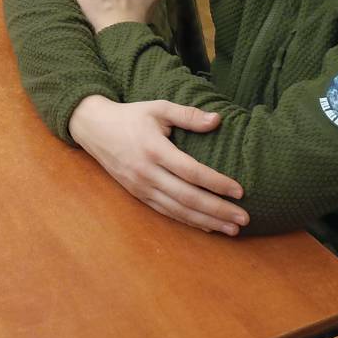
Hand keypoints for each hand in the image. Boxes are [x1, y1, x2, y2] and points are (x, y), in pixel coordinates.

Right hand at [69, 95, 248, 235]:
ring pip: (178, 209)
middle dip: (218, 210)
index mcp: (153, 148)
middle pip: (187, 197)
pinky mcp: (137, 194)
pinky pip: (166, 211)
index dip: (216, 183)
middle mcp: (146, 171)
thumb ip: (187, 115)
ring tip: (232, 229)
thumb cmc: (130, 116)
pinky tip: (207, 226)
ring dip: (206, 221)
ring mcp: (140, 186)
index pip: (190, 171)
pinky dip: (188, 221)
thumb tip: (217, 120)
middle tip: (244, 219)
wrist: (94, 128)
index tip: (240, 191)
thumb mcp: (158, 108)